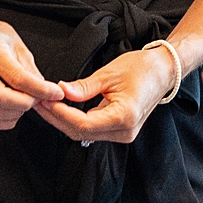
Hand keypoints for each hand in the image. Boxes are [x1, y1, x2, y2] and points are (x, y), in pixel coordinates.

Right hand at [0, 8, 63, 130]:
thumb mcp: (18, 44)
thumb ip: (31, 70)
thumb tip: (46, 93)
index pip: (17, 77)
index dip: (40, 90)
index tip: (55, 93)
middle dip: (25, 104)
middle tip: (37, 98)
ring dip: (15, 112)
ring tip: (23, 100)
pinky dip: (5, 119)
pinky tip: (11, 107)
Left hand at [33, 44, 177, 144]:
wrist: (164, 71)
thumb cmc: (141, 68)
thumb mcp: (109, 74)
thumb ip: (84, 87)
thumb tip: (61, 91)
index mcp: (123, 118)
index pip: (82, 124)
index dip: (59, 113)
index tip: (44, 100)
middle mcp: (124, 132)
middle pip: (81, 133)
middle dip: (57, 118)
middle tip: (38, 101)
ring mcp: (123, 135)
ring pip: (84, 134)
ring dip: (63, 120)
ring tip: (46, 103)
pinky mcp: (120, 131)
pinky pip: (92, 130)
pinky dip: (75, 121)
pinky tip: (61, 108)